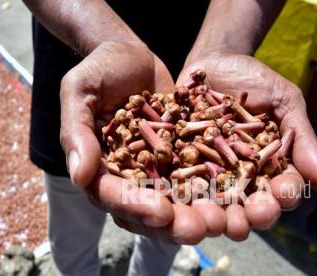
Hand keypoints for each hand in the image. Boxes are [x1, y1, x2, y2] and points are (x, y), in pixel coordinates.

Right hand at [60, 41, 215, 243]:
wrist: (130, 55)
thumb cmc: (98, 69)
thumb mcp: (79, 92)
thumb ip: (77, 132)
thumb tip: (79, 177)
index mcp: (97, 167)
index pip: (112, 195)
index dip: (135, 206)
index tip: (162, 212)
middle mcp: (126, 175)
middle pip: (146, 209)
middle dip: (173, 223)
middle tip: (200, 228)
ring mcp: (155, 168)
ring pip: (176, 200)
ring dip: (198, 213)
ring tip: (224, 220)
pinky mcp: (179, 156)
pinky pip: (197, 176)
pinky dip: (215, 188)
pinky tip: (238, 195)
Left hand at [176, 52, 316, 237]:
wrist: (215, 60)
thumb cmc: (256, 81)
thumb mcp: (284, 103)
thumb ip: (301, 140)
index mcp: (267, 167)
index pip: (278, 190)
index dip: (280, 197)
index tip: (281, 198)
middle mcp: (236, 174)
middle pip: (243, 202)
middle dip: (245, 214)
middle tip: (244, 223)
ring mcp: (205, 168)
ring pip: (209, 198)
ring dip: (211, 212)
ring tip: (210, 219)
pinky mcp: (178, 158)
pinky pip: (175, 175)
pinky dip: (175, 187)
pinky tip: (174, 196)